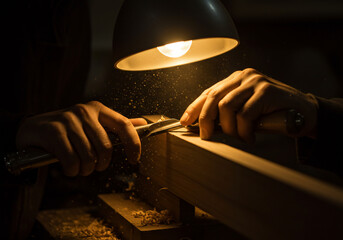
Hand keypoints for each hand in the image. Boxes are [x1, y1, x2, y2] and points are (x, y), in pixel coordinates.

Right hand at [16, 101, 146, 175]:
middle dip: (101, 164)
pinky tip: (68, 167)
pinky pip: (71, 160)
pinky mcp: (53, 132)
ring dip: (85, 170)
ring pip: (88, 156)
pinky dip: (72, 170)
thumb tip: (142, 123)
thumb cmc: (69, 129)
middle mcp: (84, 112)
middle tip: (93, 167)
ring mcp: (68, 120)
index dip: (133, 144)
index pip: (124, 125)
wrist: (34, 128)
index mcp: (98, 109)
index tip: (135, 159)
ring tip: (79, 167)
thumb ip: (116, 125)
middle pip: (105, 148)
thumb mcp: (93, 123)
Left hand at [180, 68, 317, 142]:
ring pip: (226, 106)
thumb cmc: (271, 115)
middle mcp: (243, 76)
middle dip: (205, 120)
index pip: (209, 92)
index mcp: (235, 79)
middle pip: (213, 97)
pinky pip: (245, 114)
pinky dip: (245, 130)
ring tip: (240, 136)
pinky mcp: (267, 90)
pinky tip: (251, 136)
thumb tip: (203, 126)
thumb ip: (227, 114)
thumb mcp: (244, 112)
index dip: (194, 107)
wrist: (304, 114)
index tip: (184, 121)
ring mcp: (255, 81)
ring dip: (230, 128)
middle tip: (206, 137)